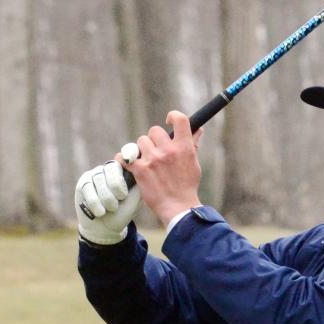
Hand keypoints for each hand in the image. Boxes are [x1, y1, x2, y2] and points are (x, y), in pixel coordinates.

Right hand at [75, 159, 139, 244]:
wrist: (106, 228)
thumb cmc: (123, 213)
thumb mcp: (135, 200)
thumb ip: (138, 184)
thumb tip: (140, 169)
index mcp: (123, 171)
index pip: (124, 162)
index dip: (124, 177)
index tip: (124, 195)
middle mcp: (108, 169)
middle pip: (111, 168)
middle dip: (116, 186)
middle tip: (119, 201)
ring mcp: (94, 175)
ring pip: (99, 179)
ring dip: (106, 198)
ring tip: (111, 209)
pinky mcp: (83, 184)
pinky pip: (88, 188)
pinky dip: (95, 203)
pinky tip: (100, 212)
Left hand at [122, 110, 202, 226]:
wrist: (178, 208)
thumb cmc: (187, 186)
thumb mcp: (194, 164)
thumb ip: (192, 145)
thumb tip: (198, 129)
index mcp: (184, 148)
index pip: (180, 119)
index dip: (172, 116)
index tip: (168, 121)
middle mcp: (168, 151)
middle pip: (154, 131)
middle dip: (154, 140)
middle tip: (156, 151)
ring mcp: (152, 159)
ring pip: (140, 142)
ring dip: (142, 150)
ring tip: (147, 162)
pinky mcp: (140, 170)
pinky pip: (125, 156)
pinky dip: (124, 159)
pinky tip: (128, 163)